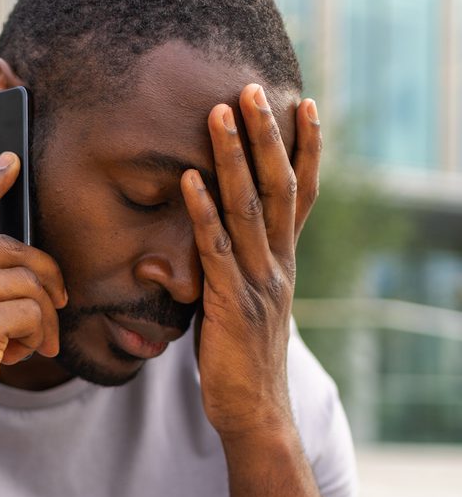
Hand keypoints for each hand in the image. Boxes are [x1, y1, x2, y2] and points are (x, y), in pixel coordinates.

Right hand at [0, 153, 66, 475]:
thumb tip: (4, 256)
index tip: (11, 162)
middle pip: (7, 248)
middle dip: (42, 278)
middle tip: (58, 304)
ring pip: (26, 280)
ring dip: (42, 314)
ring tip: (32, 344)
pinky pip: (32, 311)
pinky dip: (40, 335)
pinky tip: (23, 356)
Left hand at [181, 85, 320, 439]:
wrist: (253, 409)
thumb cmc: (241, 355)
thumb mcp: (243, 300)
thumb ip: (234, 266)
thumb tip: (210, 238)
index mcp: (284, 261)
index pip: (303, 194)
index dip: (307, 148)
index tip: (304, 104)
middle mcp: (279, 263)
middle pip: (279, 187)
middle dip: (266, 135)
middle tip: (252, 87)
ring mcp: (259, 281)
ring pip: (249, 207)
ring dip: (234, 157)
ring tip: (221, 113)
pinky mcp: (232, 302)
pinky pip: (217, 248)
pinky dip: (203, 212)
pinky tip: (189, 179)